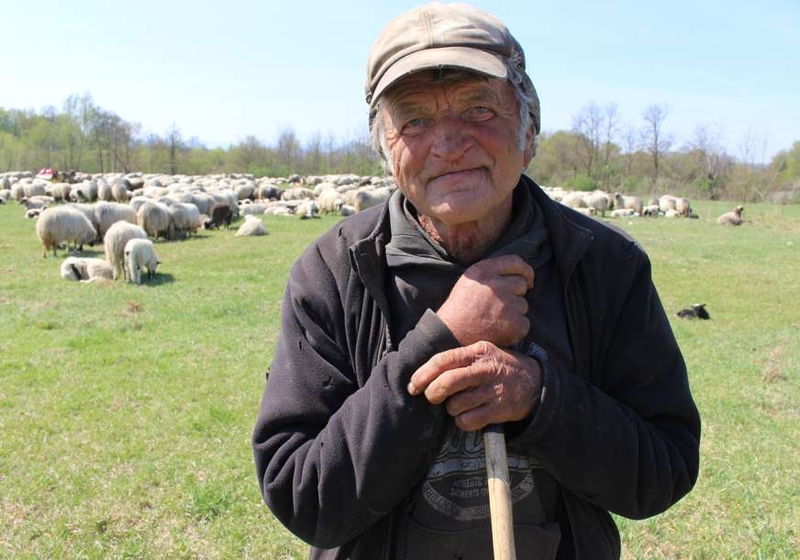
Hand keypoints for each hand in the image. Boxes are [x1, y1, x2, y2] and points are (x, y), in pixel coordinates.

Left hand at [408, 341, 542, 431]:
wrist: (536, 382)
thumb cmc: (500, 367)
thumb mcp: (483, 353)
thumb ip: (459, 359)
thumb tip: (426, 371)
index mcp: (477, 352)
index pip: (443, 360)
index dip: (423, 374)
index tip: (413, 385)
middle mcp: (485, 369)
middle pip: (447, 382)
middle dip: (432, 393)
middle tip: (432, 398)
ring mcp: (493, 390)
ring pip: (455, 405)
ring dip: (451, 409)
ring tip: (459, 405)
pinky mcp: (499, 410)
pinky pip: (468, 421)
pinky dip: (462, 422)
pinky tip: (469, 416)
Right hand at [437, 255, 533, 347]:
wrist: (450, 336)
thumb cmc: (459, 310)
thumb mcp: (468, 281)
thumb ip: (490, 273)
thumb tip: (516, 273)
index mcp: (484, 270)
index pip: (515, 262)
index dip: (525, 271)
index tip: (527, 280)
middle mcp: (497, 285)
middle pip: (521, 284)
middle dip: (515, 294)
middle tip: (500, 306)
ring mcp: (507, 304)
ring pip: (523, 305)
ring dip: (514, 312)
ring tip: (495, 320)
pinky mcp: (514, 323)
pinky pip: (524, 323)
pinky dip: (516, 329)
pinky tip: (500, 331)